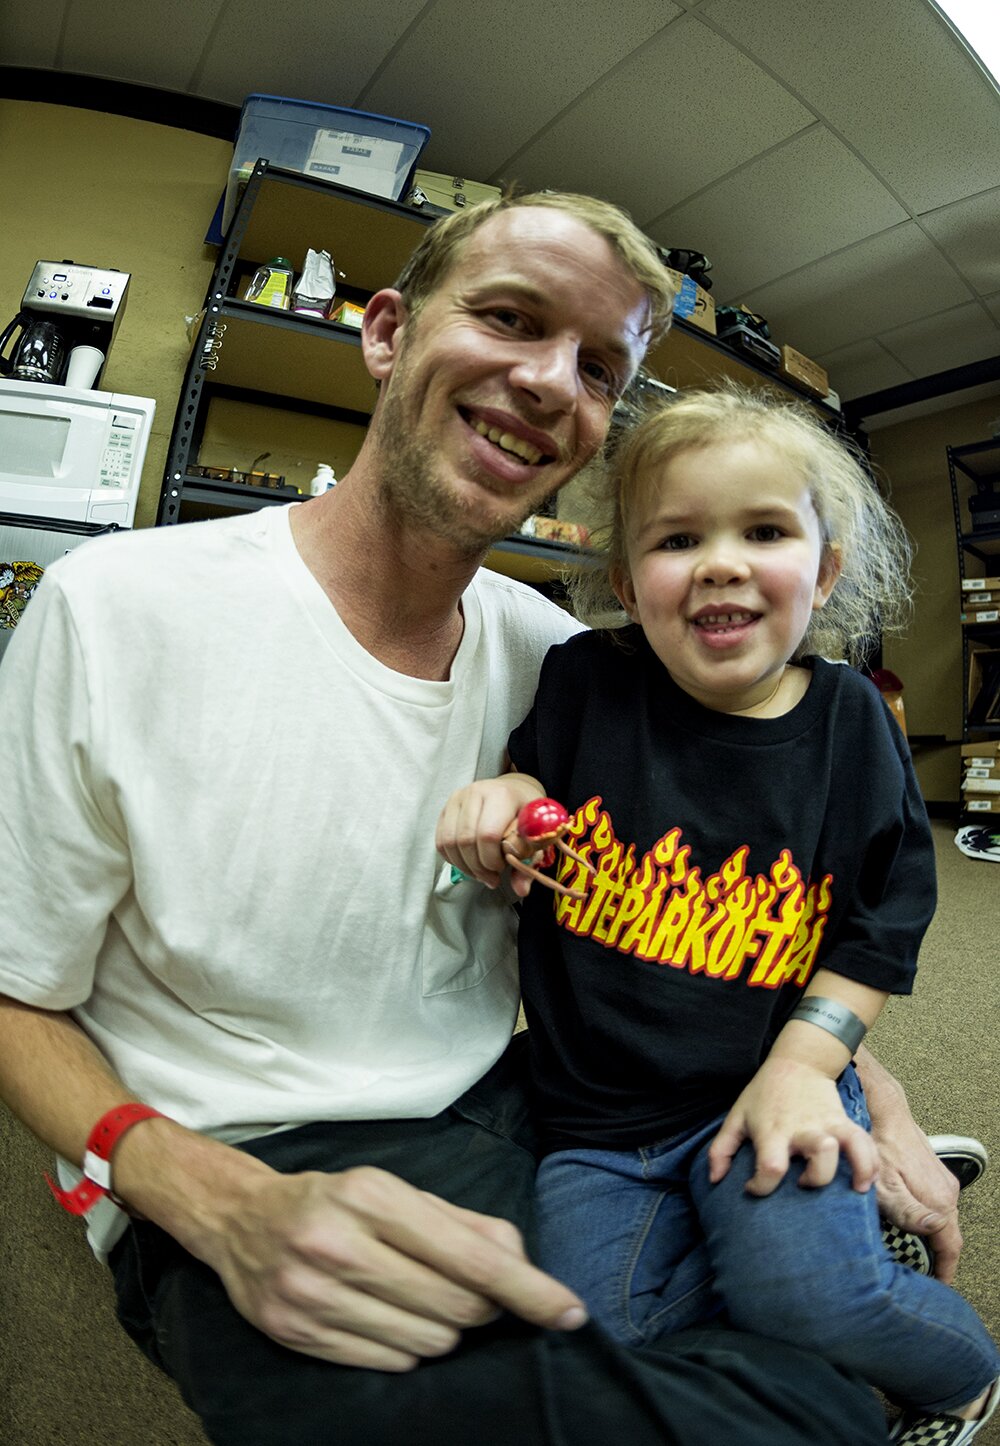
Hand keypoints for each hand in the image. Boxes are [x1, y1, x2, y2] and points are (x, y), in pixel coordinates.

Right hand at [208, 1165, 587, 1370]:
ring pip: (427, 1340)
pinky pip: (390, 1363)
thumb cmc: (335, 1201)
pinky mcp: (296, 1333)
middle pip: (456, 1304)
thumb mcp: (396, 1191)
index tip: (569, 1312)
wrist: (241, 1220)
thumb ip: (462, 1223)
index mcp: (372, 1196)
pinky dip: (408, 1348)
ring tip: (420, 1299)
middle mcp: (340, 1244)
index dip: (528, 1289)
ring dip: (444, 1328)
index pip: (472, 1256)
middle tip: (472, 1292)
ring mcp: (313, 1294)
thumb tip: (521, 1260)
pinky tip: (391, 1320)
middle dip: (482, 1306)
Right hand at [436, 775, 543, 895]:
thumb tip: (521, 889)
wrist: (514, 790)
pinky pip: (440, 841)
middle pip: (466, 840)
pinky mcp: (446, 808)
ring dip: (464, 866)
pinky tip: (469, 863)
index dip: (492, 860)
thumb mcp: (535, 834)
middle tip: (492, 877)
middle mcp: (476, 792)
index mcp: (501, 795)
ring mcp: (458, 798)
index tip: (503, 867)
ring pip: (449, 842)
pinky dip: (453, 859)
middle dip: (478, 867)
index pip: (487, 835)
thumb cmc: (525, 813)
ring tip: (481, 872)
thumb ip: (529, 861)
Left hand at [708, 1056, 878, 1196]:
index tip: (754, 1188)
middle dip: (815, 1180)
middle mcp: (803, 1128)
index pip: (771, 1166)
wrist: (798, 1061)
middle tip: (801, 1184)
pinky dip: (870, 1164)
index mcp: (773, 1129)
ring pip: (848, 1146)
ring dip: (855, 1170)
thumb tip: (714, 1180)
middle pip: (820, 1156)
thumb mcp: (737, 1116)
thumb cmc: (764, 1094)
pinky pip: (865, 1143)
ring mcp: (828, 1124)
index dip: (761, 1186)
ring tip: (852, 1190)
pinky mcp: (844, 1121)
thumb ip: (721, 1149)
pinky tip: (866, 1182)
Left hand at [854, 1047, 962, 1282]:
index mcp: (940, 1201)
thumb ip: (910, 1212)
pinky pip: (933, 1203)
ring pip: (940, 1219)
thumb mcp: (885, 1185)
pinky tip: (908, 1222)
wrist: (882, 1109)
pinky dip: (925, 1218)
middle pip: (946, 1236)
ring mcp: (942, 1180)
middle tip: (921, 1275)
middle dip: (936, 1257)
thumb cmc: (877, 1146)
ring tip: (914, 1254)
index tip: (938, 1288)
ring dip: (930, 1237)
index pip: (950, 1247)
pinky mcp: (932, 1171)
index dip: (944, 1272)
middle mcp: (947, 1192)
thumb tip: (937, 1229)